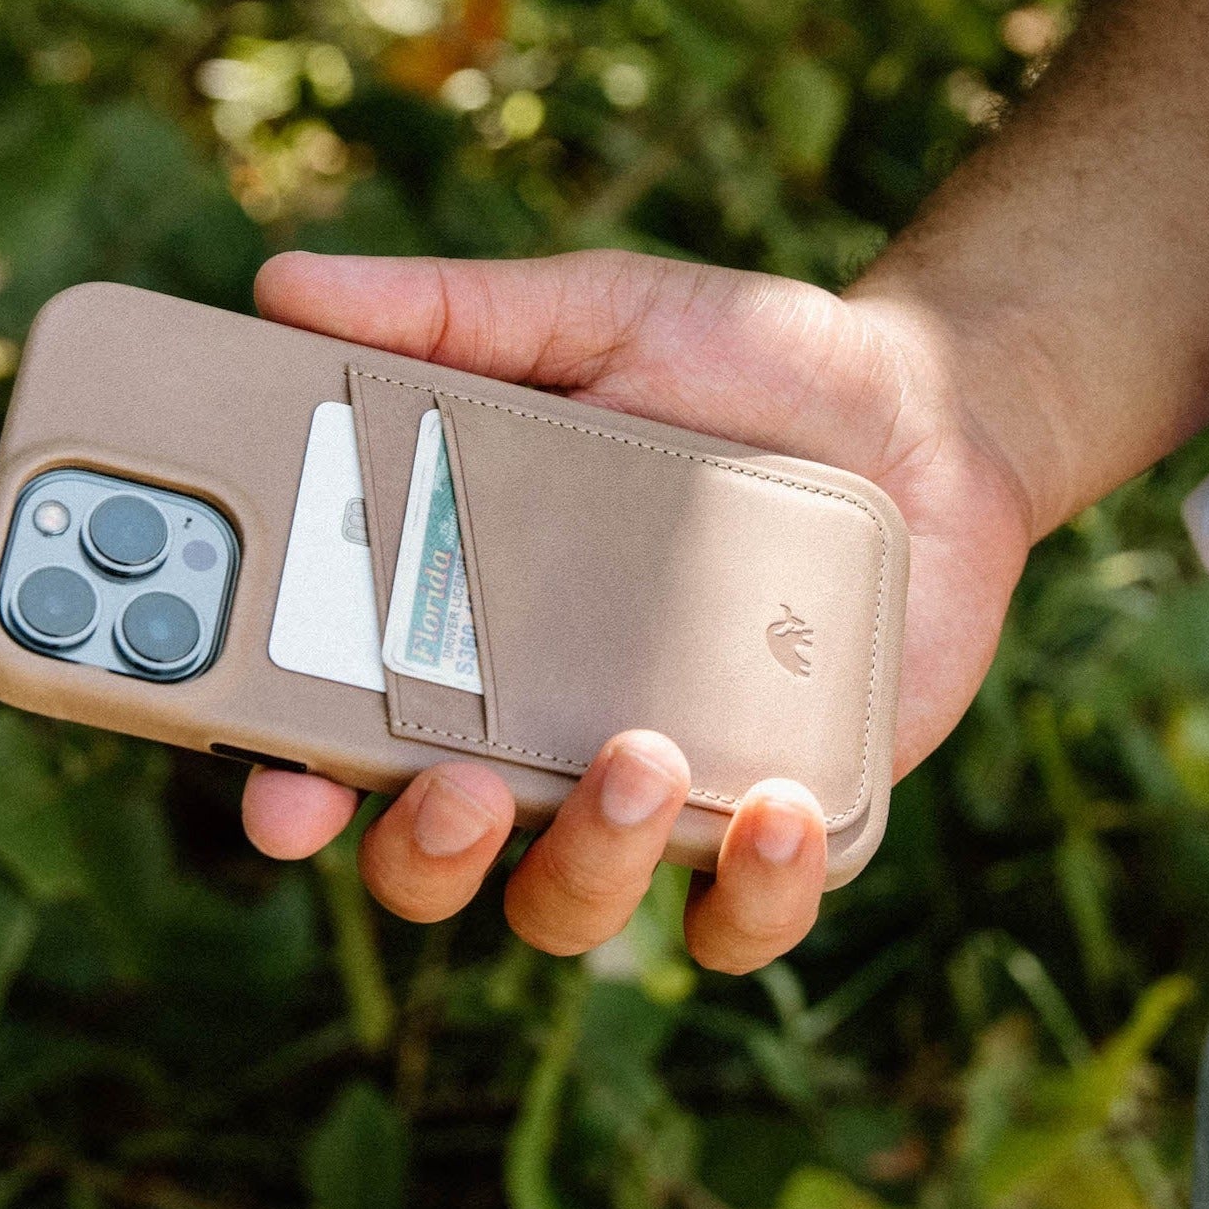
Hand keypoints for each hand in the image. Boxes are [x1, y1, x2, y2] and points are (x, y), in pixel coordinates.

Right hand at [240, 249, 1033, 971]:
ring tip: (644, 757)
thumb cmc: (734, 369)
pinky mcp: (774, 823)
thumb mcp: (597, 319)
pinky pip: (741, 921)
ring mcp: (655, 795)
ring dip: (589, 865)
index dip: (292, 789)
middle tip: (463, 784)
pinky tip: (778, 812)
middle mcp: (538, 737)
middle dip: (422, 853)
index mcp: (461, 637)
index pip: (338, 741)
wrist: (925, 413)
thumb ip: (452, 318)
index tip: (283, 790)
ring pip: (568, 907)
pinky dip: (753, 896)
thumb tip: (284, 287)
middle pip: (427, 864)